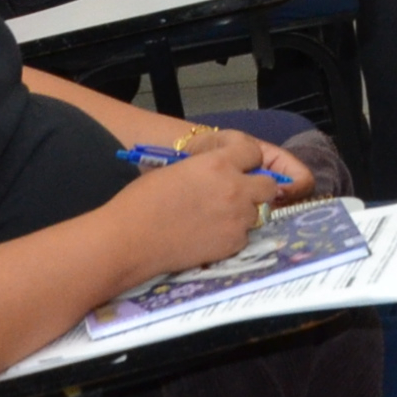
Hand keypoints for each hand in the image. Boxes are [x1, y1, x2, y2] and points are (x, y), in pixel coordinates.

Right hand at [120, 130, 285, 271]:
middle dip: (256, 186)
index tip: (237, 163)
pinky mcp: (232, 244)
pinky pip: (245, 235)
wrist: (129, 240)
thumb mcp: (178, 169)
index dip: (246, 158)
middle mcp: (235, 189)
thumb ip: (206, 167)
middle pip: (268, 185)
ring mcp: (237, 219)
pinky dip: (233, 234)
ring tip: (221, 215)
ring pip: (258, 212)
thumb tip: (218, 169)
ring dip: (245, 211)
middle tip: (237, 192)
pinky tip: (212, 235)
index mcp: (218, 164)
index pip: (254, 152)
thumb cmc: (141, 200)